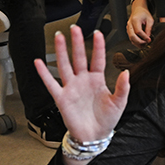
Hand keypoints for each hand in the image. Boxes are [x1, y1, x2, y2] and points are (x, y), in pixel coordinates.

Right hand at [34, 26, 129, 143]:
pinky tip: (38, 62)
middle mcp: (83, 80)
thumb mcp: (119, 103)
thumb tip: (126, 72)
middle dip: (77, 42)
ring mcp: (71, 87)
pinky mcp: (61, 98)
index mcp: (98, 80)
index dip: (98, 46)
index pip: (98, 59)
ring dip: (61, 51)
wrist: (94, 136)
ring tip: (58, 37)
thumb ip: (123, 87)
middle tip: (74, 28)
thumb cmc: (107, 119)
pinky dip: (44, 73)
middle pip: (79, 57)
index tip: (98, 33)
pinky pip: (51, 83)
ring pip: (65, 65)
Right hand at [127, 0, 153, 45]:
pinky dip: (135, 41)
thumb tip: (148, 37)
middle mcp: (130, 24)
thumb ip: (149, 28)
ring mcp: (128, 27)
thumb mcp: (150, 19)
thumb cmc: (144, 13)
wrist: (138, 10)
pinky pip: (130, 37)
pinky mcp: (128, 30)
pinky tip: (140, 44)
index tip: (149, 40)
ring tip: (144, 45)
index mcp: (135, 20)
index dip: (144, 37)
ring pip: (130, 38)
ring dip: (137, 43)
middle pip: (132, 36)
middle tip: (146, 43)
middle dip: (139, 41)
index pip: (138, 31)